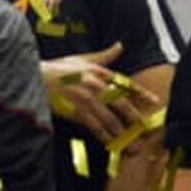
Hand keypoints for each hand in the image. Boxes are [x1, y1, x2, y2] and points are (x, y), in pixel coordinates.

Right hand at [40, 42, 158, 144]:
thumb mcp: (82, 58)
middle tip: (146, 130)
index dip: (141, 93)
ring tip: (132, 145)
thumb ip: (104, 55)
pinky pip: (94, 126)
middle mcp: (95, 84)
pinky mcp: (76, 110)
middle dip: (135, 118)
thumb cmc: (58, 68)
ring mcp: (86, 99)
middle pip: (121, 103)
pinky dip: (104, 136)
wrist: (35, 76)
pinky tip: (111, 144)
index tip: (155, 101)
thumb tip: (120, 45)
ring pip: (110, 118)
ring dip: (122, 134)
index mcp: (99, 71)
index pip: (124, 83)